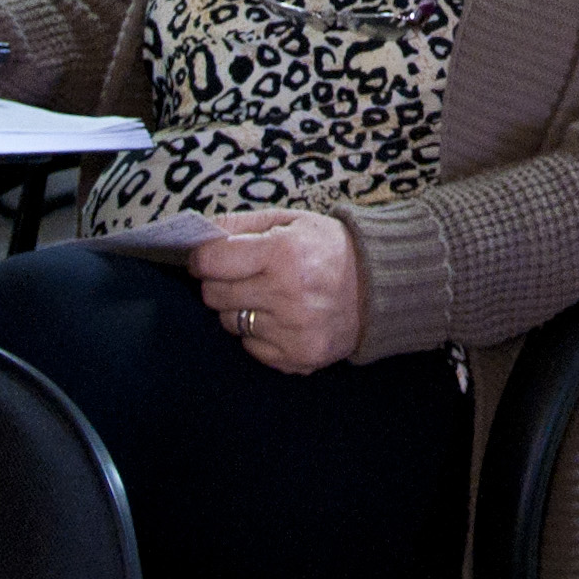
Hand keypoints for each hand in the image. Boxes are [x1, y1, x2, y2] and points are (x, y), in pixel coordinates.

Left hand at [194, 209, 362, 371]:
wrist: (380, 287)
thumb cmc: (329, 248)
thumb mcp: (290, 221)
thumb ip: (241, 224)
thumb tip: (198, 234)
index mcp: (282, 253)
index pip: (211, 262)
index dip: (201, 258)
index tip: (206, 258)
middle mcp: (286, 295)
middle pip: (214, 295)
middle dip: (220, 283)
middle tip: (241, 275)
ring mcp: (292, 330)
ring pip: (230, 323)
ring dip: (240, 309)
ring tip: (268, 296)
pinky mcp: (298, 356)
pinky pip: (250, 348)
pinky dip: (259, 334)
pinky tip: (281, 318)